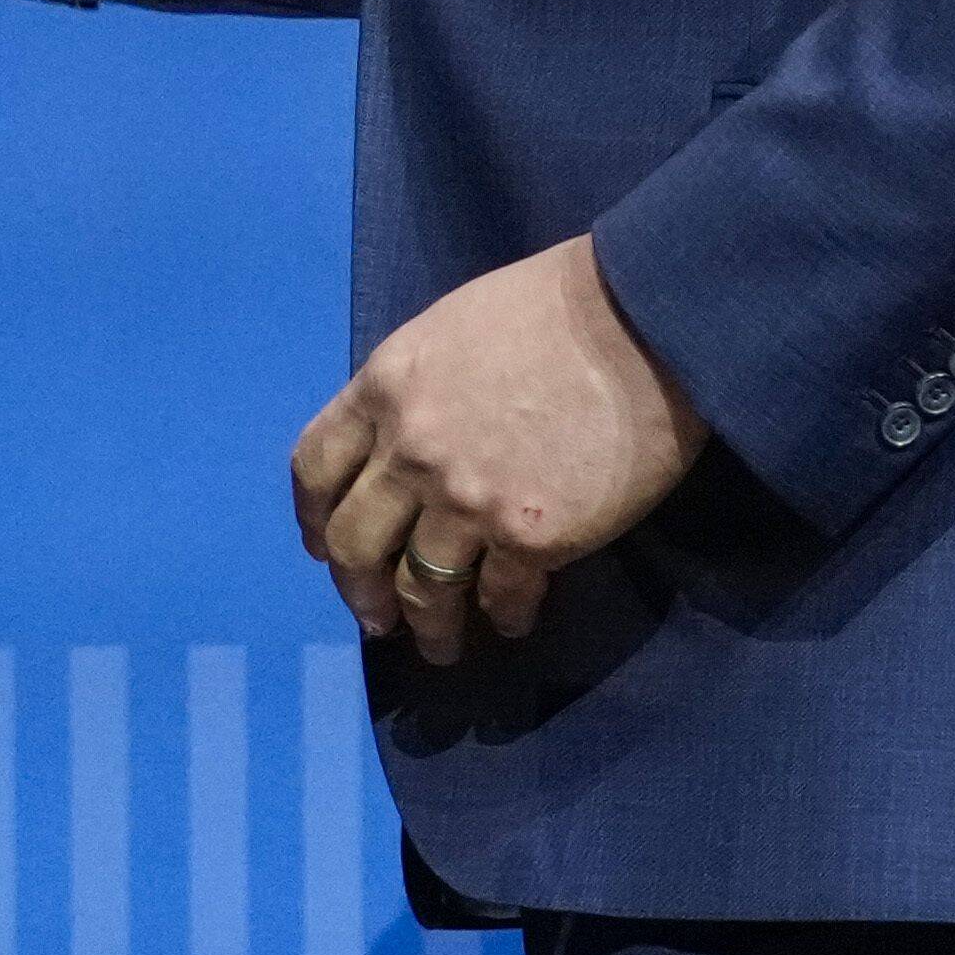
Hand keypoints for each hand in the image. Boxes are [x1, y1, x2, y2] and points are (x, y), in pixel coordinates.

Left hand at [289, 233, 704, 665]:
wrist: (641, 320)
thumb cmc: (555, 306)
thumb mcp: (451, 330)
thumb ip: (415, 391)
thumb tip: (406, 440)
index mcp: (384, 386)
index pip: (314, 467)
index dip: (314, 519)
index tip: (323, 548)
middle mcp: (410, 449)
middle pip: (354, 543)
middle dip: (360, 592)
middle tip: (376, 618)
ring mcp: (466, 499)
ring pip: (421, 588)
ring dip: (429, 628)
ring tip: (440, 648)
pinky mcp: (530, 538)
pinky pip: (501, 596)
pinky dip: (503, 617)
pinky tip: (511, 622)